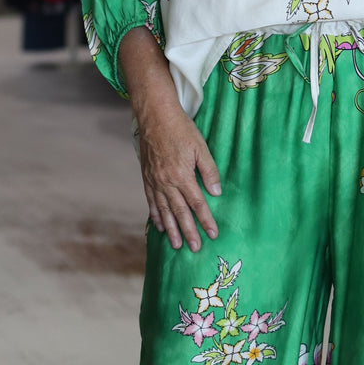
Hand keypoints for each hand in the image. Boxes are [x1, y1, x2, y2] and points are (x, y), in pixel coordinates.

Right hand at [135, 93, 220, 251]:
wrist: (154, 116)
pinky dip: (156, 216)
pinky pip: (151, 201)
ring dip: (171, 229)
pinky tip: (160, 226)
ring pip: (164, 211)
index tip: (213, 234)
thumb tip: (216, 193)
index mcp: (182, 175)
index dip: (206, 220)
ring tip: (176, 245)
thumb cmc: (181, 129)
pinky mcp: (146, 177)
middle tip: (195, 248)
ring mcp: (154, 181)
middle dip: (188, 232)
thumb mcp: (200, 147)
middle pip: (180, 212)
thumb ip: (209, 171)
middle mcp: (166, 182)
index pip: (197, 204)